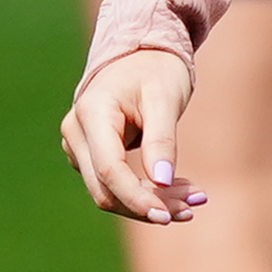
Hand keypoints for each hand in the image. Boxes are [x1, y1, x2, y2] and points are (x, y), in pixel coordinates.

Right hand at [63, 46, 205, 223]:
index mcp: (92, 113)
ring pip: (110, 192)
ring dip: (152, 202)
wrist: (140, 55)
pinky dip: (146, 193)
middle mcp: (76, 132)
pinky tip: (180, 191)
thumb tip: (162, 183)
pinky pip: (115, 184)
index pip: (109, 170)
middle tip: (194, 207)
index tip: (168, 216)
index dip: (137, 199)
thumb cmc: (155, 70)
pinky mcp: (91, 156)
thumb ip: (162, 141)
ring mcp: (79, 146)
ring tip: (194, 200)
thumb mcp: (165, 99)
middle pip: (106, 189)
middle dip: (149, 205)